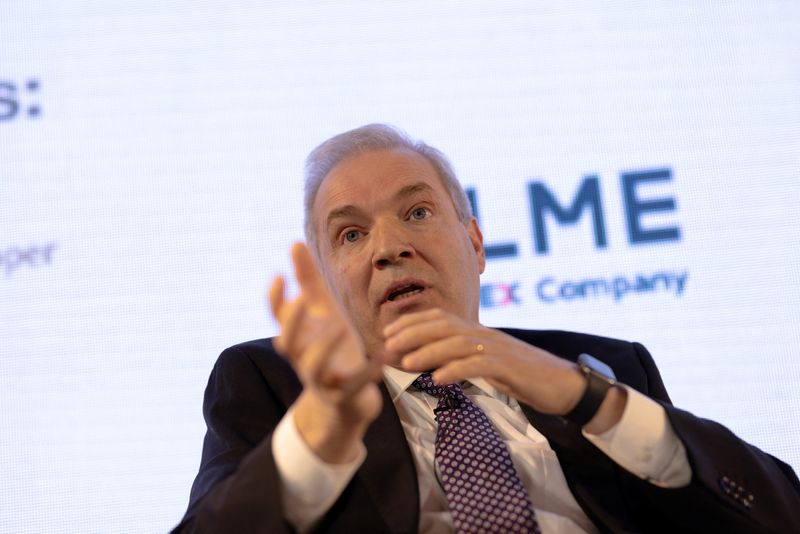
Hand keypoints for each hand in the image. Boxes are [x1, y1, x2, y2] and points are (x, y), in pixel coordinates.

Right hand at [269, 243, 382, 462]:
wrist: (347, 399)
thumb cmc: (333, 347)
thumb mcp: (323, 312)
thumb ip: (309, 280)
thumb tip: (295, 242)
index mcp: (299, 336)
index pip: (278, 318)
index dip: (275, 299)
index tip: (280, 275)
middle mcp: (304, 357)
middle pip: (287, 343)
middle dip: (293, 322)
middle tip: (303, 299)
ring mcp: (322, 378)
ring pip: (314, 366)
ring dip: (324, 346)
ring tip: (340, 326)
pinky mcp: (344, 394)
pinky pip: (354, 383)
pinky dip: (368, 371)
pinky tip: (382, 354)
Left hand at [383, 308, 622, 427]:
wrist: (565, 385)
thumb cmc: (525, 376)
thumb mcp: (491, 364)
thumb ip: (466, 359)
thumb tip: (436, 363)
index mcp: (480, 333)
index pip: (441, 318)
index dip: (413, 322)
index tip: (389, 331)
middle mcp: (486, 335)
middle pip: (444, 325)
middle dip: (412, 332)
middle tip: (388, 344)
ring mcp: (499, 349)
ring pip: (458, 343)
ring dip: (429, 351)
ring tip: (406, 362)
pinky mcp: (510, 367)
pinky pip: (479, 365)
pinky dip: (457, 370)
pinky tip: (440, 379)